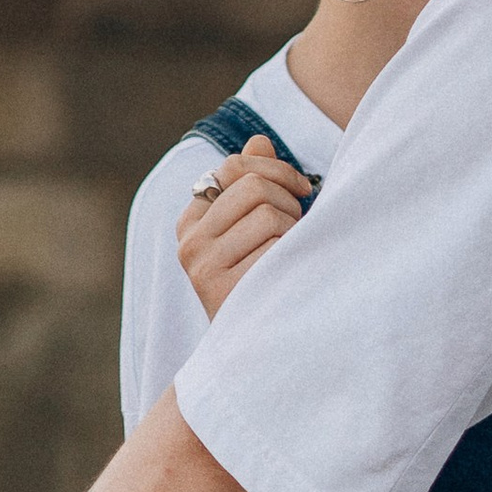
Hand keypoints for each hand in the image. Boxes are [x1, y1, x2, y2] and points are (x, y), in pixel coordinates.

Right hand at [177, 132, 310, 319]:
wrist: (255, 350)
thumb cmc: (261, 280)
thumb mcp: (251, 229)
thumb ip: (251, 183)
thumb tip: (259, 140)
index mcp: (191, 221)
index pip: (233, 166)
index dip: (276, 169)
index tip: (301, 190)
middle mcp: (190, 241)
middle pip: (253, 185)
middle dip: (288, 200)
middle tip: (296, 228)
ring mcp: (203, 266)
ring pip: (268, 214)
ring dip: (293, 230)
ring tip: (291, 253)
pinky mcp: (223, 289)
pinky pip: (275, 249)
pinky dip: (293, 256)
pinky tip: (289, 274)